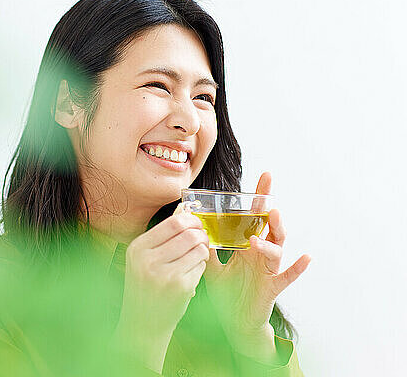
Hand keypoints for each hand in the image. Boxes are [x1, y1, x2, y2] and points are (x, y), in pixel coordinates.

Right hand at [118, 210, 210, 333]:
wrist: (142, 322)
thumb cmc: (146, 286)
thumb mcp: (144, 258)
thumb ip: (163, 236)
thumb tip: (184, 208)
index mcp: (138, 248)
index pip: (173, 223)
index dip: (191, 220)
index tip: (196, 224)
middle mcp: (148, 260)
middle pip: (188, 234)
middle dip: (201, 235)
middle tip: (202, 239)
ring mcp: (164, 274)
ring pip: (198, 249)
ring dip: (202, 251)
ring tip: (196, 258)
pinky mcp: (180, 287)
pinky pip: (201, 266)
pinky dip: (201, 267)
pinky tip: (191, 273)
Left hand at [199, 172, 310, 358]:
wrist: (235, 323)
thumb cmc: (228, 294)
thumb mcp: (212, 268)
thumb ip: (208, 249)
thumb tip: (195, 227)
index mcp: (248, 247)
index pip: (255, 218)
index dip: (260, 199)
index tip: (265, 176)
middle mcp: (261, 255)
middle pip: (270, 228)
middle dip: (271, 210)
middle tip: (269, 194)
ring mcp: (268, 271)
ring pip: (277, 249)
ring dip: (274, 235)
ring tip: (272, 220)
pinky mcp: (272, 288)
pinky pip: (287, 277)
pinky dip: (297, 268)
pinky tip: (305, 257)